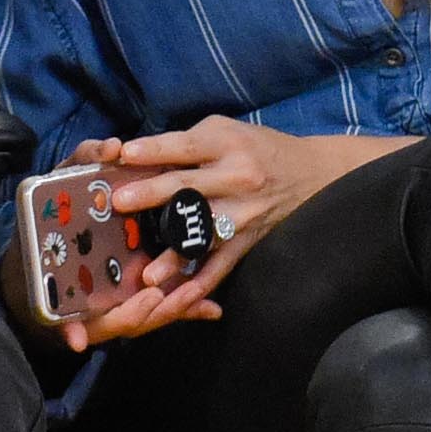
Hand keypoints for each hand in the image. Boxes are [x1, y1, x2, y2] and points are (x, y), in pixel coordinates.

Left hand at [37, 117, 341, 352]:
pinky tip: (178, 299)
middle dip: (153, 195)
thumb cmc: (256, 148)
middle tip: (120, 202)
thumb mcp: (224, 132)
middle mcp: (237, 178)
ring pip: (204, 235)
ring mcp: (243, 213)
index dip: (155, 150)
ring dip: (174, 255)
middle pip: (189, 187)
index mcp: (226, 144)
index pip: (186, 146)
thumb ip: (185, 144)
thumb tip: (133, 157)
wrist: (310, 174)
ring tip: (149, 273)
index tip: (125, 154)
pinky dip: (200, 285)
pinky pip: (222, 266)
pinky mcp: (247, 241)